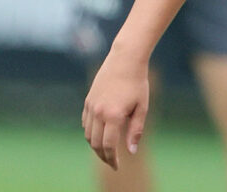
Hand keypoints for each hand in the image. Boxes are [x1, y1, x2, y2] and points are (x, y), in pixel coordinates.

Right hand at [82, 52, 149, 169]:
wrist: (125, 59)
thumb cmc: (137, 83)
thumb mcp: (141, 108)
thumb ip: (135, 131)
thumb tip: (131, 151)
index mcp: (113, 115)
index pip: (108, 146)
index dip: (112, 159)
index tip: (117, 166)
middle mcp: (99, 112)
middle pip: (95, 143)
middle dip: (103, 156)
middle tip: (111, 162)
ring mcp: (91, 105)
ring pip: (88, 133)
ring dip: (95, 145)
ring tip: (105, 150)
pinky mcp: (88, 99)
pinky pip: (85, 121)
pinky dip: (90, 132)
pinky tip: (98, 134)